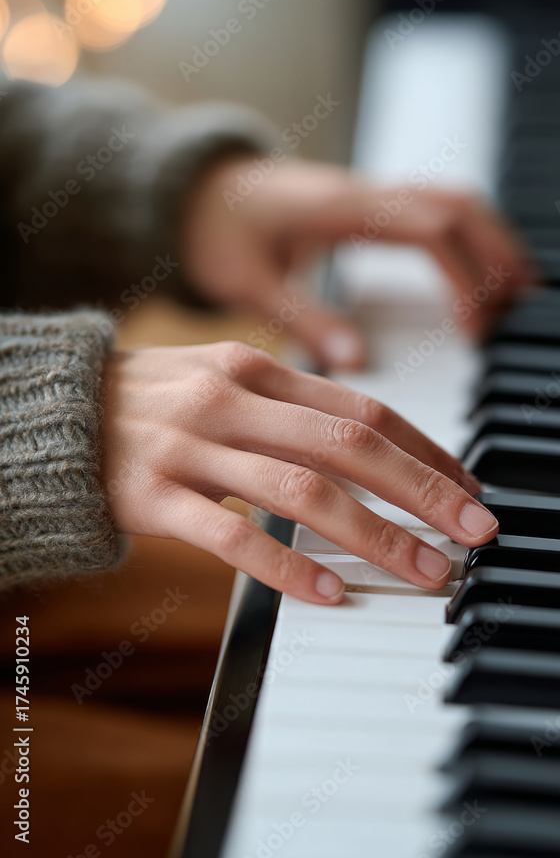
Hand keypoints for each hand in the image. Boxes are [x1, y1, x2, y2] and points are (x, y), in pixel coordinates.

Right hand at [101, 342, 498, 604]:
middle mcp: (229, 399)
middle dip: (423, 489)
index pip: (361, 408)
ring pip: (303, 491)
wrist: (53, 413)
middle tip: (472, 530)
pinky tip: (328, 592)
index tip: (463, 486)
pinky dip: (285, 567)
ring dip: (374, 534)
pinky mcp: (152, 496)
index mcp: (255, 368)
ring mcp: (189, 446)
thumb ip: (290, 404)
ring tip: (422, 571)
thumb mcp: (223, 379)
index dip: (423, 449)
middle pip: (349, 444)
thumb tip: (370, 441)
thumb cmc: (151, 401)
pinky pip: (230, 535)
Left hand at [184, 156, 531, 368]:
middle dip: (498, 257)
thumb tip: (357, 362)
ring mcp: (368, 193)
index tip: (474, 330)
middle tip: (516, 317)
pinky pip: (435, 210)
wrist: (190, 192)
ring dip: (490, 244)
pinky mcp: (367, 205)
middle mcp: (363, 191)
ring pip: (453, 202)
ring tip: (513, 301)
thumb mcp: (248, 282)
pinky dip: (467, 240)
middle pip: (459, 206)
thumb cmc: (213, 232)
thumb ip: (301, 318)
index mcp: (339, 207)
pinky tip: (475, 278)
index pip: (429, 228)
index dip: (464, 276)